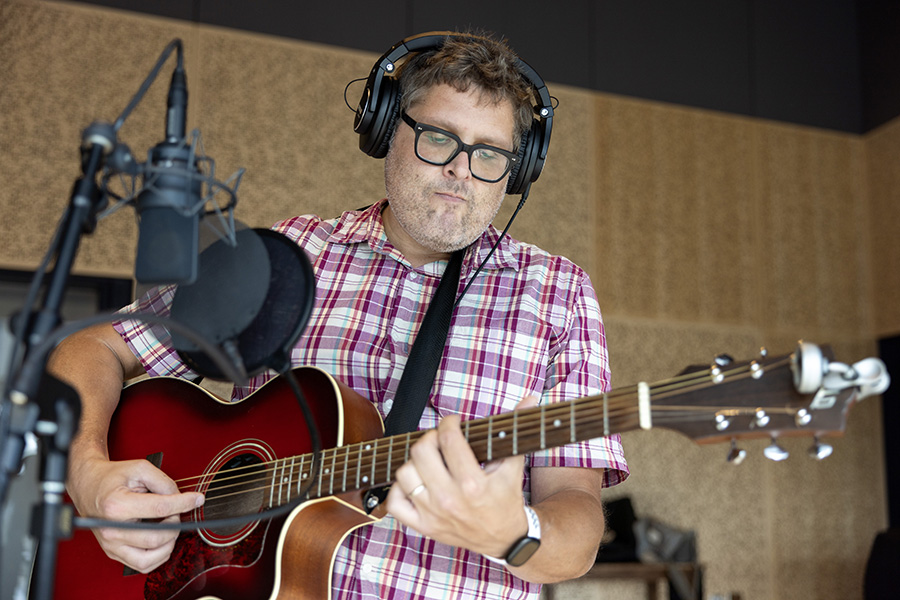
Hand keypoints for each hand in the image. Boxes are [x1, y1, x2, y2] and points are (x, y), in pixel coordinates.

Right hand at [67, 456, 203, 572]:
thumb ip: (164, 482)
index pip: (159, 509)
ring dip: (168, 544)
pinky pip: (142, 565)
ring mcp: (111, 544)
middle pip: (156, 538)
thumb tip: (181, 498)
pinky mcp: (113, 553)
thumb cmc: (112, 477)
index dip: (183, 503)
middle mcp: (111, 529)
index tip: (197, 499)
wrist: (88, 486)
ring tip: (168, 526)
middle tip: (175, 512)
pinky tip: (162, 540)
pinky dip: (158, 556)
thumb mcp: (140, 468)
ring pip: (149, 559)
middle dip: (175, 524)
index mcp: (117, 505)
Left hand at [385, 397, 537, 557]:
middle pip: (421, 452)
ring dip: (414, 462)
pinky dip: (398, 490)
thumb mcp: (512, 465)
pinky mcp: (423, 526)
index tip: (453, 422)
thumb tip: (530, 399)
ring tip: (428, 461)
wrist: (504, 539)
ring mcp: (433, 514)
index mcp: (472, 484)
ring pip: (404, 474)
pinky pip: (395, 503)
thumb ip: (515, 430)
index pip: (448, 439)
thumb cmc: (506, 500)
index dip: (448, 422)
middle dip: (430, 438)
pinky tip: (415, 482)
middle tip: (439, 439)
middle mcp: (449, 499)